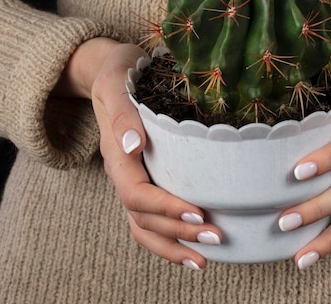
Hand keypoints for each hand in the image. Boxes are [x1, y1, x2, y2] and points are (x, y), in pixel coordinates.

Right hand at [54, 37, 220, 269]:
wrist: (115, 71)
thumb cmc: (120, 74)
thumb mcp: (116, 83)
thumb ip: (122, 113)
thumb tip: (133, 144)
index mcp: (117, 155)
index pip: (137, 193)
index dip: (167, 209)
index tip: (200, 213)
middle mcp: (123, 173)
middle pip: (143, 218)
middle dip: (179, 232)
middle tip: (216, 238)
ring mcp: (133, 180)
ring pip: (144, 228)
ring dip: (174, 245)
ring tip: (205, 258)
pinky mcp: (145, 181)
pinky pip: (150, 220)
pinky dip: (170, 239)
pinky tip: (194, 247)